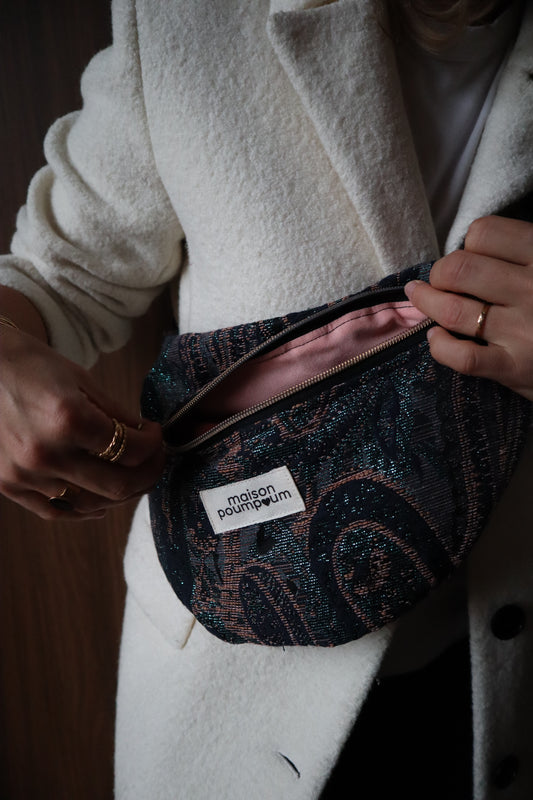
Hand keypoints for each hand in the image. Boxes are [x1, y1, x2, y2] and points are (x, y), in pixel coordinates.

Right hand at [0, 326, 163, 519]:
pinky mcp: (9, 485)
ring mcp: (25, 474)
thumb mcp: (83, 381)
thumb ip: (118, 415)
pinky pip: (57, 511)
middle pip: (118, 486)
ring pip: (91, 504)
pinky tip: (102, 499)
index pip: (131, 450)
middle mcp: (46, 453)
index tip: (155, 434)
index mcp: (68, 419)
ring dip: (121, 494)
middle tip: (155, 460)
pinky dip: (86, 509)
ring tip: (132, 476)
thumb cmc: (34, 367)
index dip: (154, 445)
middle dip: (148, 474)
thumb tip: (147, 439)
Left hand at [404, 215, 532, 401]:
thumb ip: (522, 253)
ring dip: (426, 303)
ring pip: (453, 310)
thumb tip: (472, 247)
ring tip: (421, 299)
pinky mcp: (515, 368)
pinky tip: (436, 339)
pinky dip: (439, 346)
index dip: (466, 245)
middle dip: (439, 273)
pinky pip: (463, 357)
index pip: (484, 233)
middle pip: (459, 268)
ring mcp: (523, 331)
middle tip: (441, 282)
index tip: (467, 258)